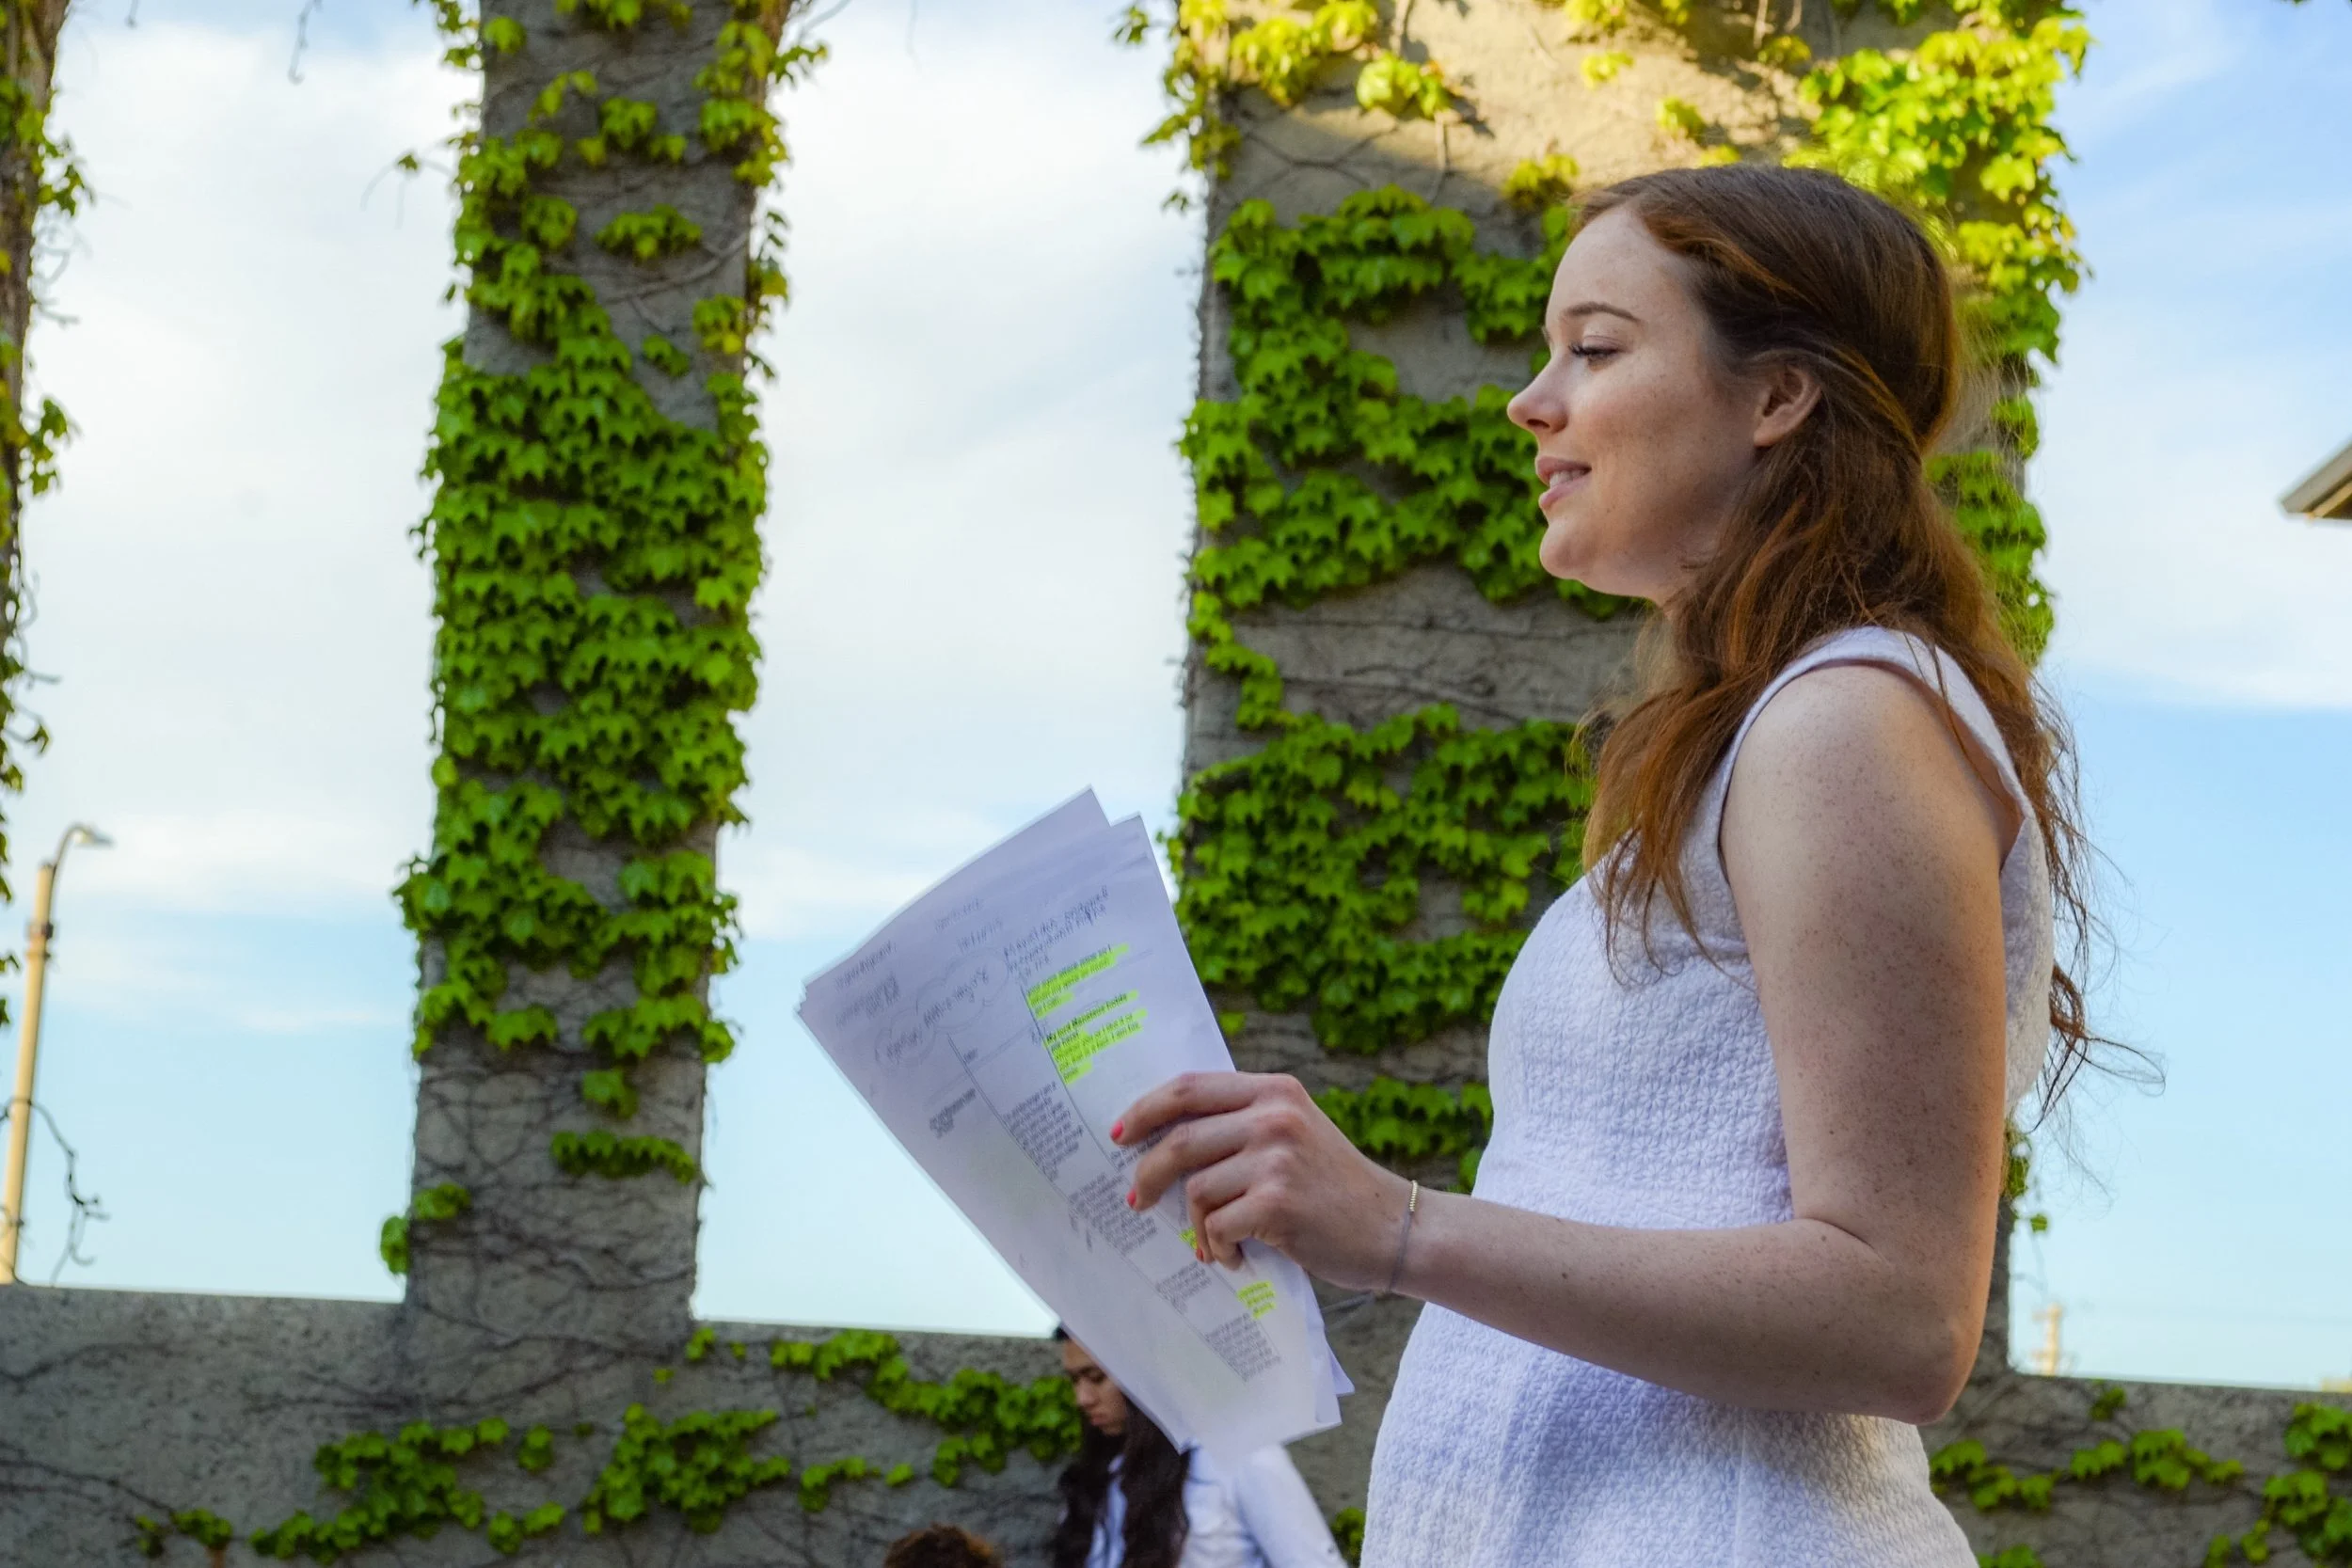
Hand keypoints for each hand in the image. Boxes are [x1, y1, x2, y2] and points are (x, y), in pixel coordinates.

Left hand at [1113, 1071, 1410, 1290]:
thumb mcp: (1296, 1134)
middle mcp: (1275, 1117)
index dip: (1146, 1108)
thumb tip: (1165, 1140)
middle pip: (1180, 1139)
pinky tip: (1237, 1258)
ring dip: (1195, 1226)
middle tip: (1135, 1201)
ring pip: (1195, 1190)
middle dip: (1147, 1174)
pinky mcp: (1278, 1203)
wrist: (1393, 1228)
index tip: (1120, 1134)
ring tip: (1214, 1243)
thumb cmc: (1335, 1189)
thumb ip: (1244, 1125)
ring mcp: (1276, 1159)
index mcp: (1274, 1092)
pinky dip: (1218, 1250)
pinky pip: (1216, 1227)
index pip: (1191, 1087)